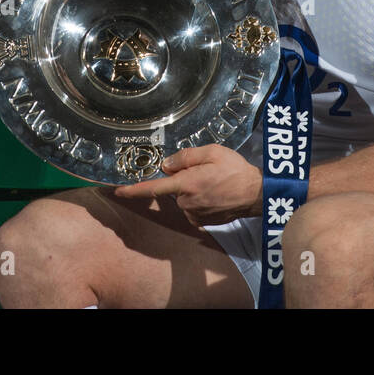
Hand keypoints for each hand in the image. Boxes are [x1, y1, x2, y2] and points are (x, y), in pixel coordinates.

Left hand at [113, 145, 262, 225]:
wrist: (256, 194)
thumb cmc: (235, 170)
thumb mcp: (211, 152)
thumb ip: (184, 157)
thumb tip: (166, 165)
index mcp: (185, 184)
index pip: (152, 188)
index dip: (133, 190)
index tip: (117, 191)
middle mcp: (186, 203)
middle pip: (174, 189)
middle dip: (183, 179)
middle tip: (206, 171)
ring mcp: (194, 215)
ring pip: (184, 198)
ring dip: (193, 190)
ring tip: (215, 182)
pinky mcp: (203, 222)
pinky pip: (193, 208)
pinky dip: (200, 200)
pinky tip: (216, 194)